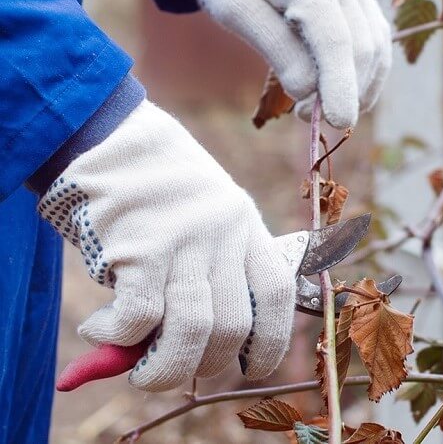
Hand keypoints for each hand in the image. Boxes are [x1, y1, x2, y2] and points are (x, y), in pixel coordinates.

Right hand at [37, 100, 295, 390]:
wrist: (111, 135)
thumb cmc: (158, 185)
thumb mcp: (205, 216)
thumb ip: (210, 271)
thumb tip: (197, 348)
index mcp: (246, 224)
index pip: (277, 293)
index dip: (272, 341)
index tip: (252, 369)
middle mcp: (223, 233)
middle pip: (233, 325)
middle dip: (206, 364)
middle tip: (175, 368)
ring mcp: (184, 239)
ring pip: (193, 330)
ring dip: (165, 368)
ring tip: (140, 370)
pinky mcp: (140, 246)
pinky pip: (140, 317)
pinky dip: (120, 337)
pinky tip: (102, 329)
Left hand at [185, 0, 391, 128]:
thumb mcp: (232, 8)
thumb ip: (274, 48)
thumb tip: (308, 93)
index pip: (338, 42)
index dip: (342, 87)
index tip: (339, 124)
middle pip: (364, 46)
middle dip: (346, 91)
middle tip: (310, 118)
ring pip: (377, 43)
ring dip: (361, 84)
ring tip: (328, 109)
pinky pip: (374, 35)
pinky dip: (366, 68)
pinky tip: (347, 90)